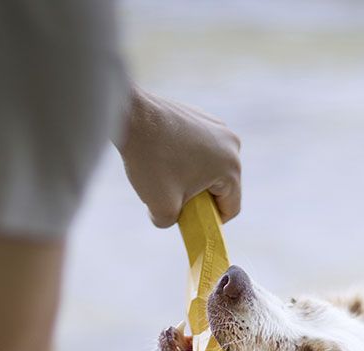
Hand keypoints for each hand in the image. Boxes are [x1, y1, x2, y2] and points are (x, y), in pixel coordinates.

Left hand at [115, 85, 241, 227]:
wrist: (131, 115)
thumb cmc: (150, 161)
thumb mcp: (161, 208)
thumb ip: (173, 222)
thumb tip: (174, 217)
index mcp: (231, 168)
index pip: (231, 208)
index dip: (211, 221)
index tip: (190, 220)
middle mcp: (232, 144)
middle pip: (223, 186)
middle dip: (200, 197)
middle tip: (173, 197)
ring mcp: (218, 127)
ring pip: (211, 166)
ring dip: (193, 177)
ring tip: (165, 174)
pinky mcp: (203, 116)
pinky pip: (201, 148)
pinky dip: (186, 157)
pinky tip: (163, 155)